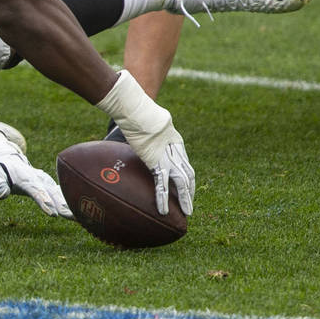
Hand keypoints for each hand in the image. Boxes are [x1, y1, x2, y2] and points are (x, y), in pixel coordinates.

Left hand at [0, 128, 71, 217]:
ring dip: (69, 204)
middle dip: (62, 205)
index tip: (53, 213)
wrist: (7, 158)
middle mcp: (39, 179)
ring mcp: (45, 181)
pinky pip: (60, 194)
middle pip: (52, 193)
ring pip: (59, 193)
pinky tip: (80, 213)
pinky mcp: (49, 185)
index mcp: (26, 177)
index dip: (44, 201)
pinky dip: (69, 202)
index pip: (36, 190)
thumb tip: (0, 195)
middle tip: (72, 217)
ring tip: (80, 217)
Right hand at [95, 71, 194, 215]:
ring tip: (187, 212)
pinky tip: (164, 210)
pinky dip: (163, 198)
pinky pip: (162, 183)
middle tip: (190, 205)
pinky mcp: (156, 160)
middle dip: (190, 190)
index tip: (188, 187)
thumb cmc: (134, 109)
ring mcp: (166, 154)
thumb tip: (129, 132)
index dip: (187, 176)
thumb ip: (143, 131)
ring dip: (185, 198)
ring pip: (181, 181)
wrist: (134, 106)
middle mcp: (174, 147)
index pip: (185, 161)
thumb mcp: (144, 120)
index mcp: (174, 138)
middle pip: (188, 172)